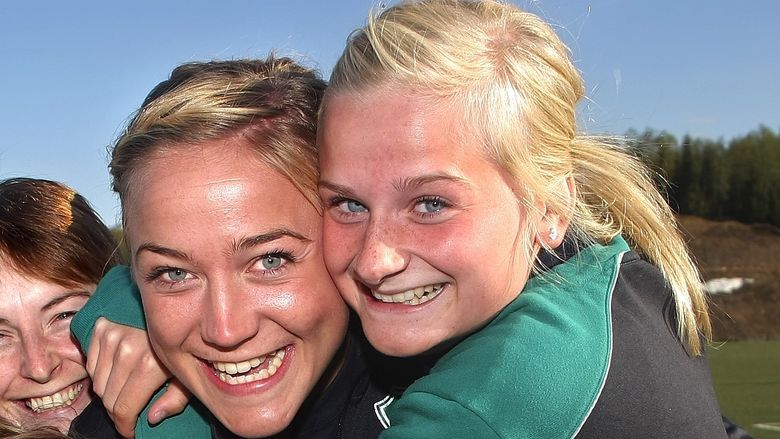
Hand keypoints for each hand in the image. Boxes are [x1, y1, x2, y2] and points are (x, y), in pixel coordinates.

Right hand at [86, 317, 179, 436]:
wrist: (177, 307)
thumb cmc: (184, 342)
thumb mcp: (188, 373)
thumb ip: (174, 399)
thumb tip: (153, 419)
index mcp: (148, 364)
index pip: (123, 409)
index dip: (125, 426)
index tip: (131, 430)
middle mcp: (126, 350)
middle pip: (107, 399)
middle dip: (118, 411)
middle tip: (130, 411)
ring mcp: (112, 336)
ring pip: (97, 383)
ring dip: (109, 391)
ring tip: (126, 387)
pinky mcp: (102, 327)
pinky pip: (91, 363)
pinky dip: (101, 371)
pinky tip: (118, 369)